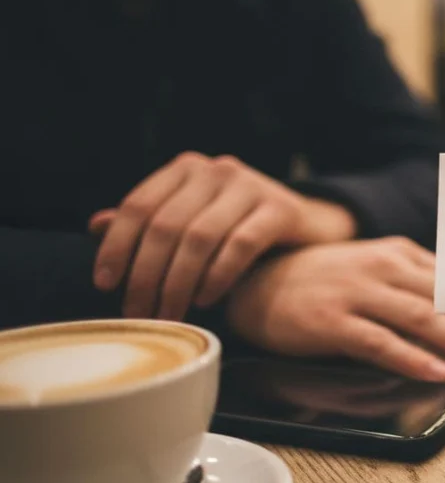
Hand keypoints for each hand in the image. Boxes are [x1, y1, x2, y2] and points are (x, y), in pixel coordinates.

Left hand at [91, 152, 355, 319]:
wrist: (310, 224)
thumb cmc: (240, 226)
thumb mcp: (192, 220)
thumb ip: (149, 222)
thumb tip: (95, 226)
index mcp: (187, 168)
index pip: (139, 205)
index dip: (116, 246)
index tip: (105, 284)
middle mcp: (217, 170)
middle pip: (167, 226)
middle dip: (147, 276)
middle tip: (140, 313)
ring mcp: (251, 186)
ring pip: (200, 238)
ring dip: (179, 283)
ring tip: (171, 314)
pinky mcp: (280, 208)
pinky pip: (240, 246)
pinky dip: (218, 277)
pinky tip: (207, 299)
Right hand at [226, 238, 444, 381]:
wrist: (258, 282)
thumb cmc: (325, 281)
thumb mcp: (377, 268)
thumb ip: (418, 283)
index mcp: (401, 254)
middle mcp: (384, 267)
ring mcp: (358, 292)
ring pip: (424, 317)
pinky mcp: (332, 320)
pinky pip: (379, 340)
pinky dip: (412, 357)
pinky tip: (437, 372)